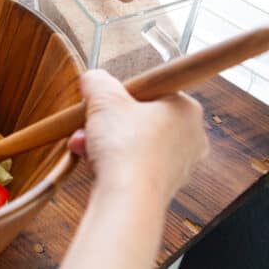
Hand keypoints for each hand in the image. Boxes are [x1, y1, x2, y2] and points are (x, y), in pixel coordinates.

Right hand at [68, 70, 208, 203]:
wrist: (128, 199)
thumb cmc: (126, 149)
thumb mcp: (104, 98)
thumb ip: (97, 80)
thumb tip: (93, 78)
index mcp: (187, 108)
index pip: (152, 90)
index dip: (121, 95)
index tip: (105, 101)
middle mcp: (191, 136)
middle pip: (140, 117)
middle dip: (108, 121)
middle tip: (91, 122)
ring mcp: (180, 164)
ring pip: (135, 142)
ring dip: (105, 140)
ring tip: (85, 145)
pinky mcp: (164, 185)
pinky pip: (134, 164)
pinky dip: (113, 162)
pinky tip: (93, 163)